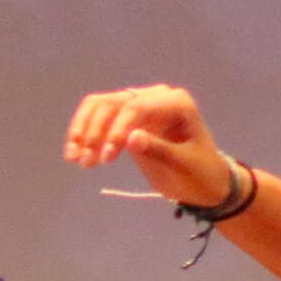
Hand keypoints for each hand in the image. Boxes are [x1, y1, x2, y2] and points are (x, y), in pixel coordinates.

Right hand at [65, 84, 231, 205]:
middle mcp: (155, 97)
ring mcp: (140, 106)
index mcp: (176, 103)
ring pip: (99, 108)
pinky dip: (84, 135)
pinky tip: (76, 155)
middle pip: (112, 103)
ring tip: (76, 159)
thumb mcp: (184, 164)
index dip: (117, 129)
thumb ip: (159, 150)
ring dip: (83, 132)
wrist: (204, 182)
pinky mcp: (126, 119)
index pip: (137, 107)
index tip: (107, 157)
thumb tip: (130, 139)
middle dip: (95, 131)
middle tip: (85, 161)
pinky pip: (98, 119)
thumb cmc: (201, 172)